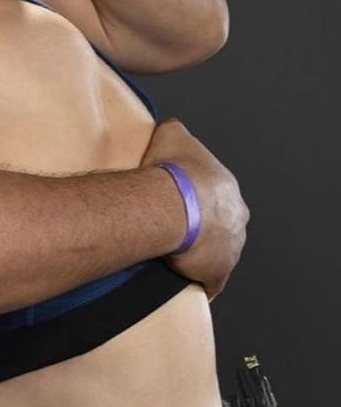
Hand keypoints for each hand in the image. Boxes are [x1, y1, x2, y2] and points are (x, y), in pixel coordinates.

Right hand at [144, 117, 246, 298]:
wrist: (171, 205)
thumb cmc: (172, 173)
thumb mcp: (172, 134)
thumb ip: (175, 130)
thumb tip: (170, 126)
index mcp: (227, 189)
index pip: (214, 196)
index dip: (195, 199)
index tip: (176, 203)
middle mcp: (236, 218)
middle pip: (220, 225)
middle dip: (201, 228)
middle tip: (174, 229)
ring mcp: (231, 247)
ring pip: (216, 252)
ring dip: (198, 253)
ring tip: (172, 253)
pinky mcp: (218, 271)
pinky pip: (210, 281)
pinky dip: (198, 281)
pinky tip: (181, 280)